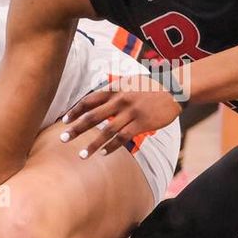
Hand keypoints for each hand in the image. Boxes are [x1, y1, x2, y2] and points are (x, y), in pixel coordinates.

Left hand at [60, 74, 180, 157]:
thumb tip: (94, 98)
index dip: (75, 111)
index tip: (64, 120)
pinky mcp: (142, 123)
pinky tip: (103, 153)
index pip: (89, 100)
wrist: (175, 88)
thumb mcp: (128, 82)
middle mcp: (120, 100)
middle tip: (63, 139)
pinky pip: (123, 137)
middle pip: (93, 116)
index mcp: (115, 90)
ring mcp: (131, 112)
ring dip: (93, 144)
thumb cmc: (149, 86)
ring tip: (82, 155)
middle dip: (76, 129)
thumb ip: (112, 90)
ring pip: (106, 131)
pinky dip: (112, 146)